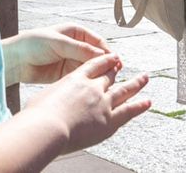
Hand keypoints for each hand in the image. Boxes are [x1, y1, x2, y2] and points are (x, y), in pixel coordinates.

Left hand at [3, 24, 110, 84]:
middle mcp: (76, 46)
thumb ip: (80, 49)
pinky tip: (91, 87)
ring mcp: (71, 60)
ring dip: (97, 74)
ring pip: (90, 67)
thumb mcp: (58, 43)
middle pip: (96, 56)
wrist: (15, 60)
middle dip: (105, 64)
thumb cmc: (33, 43)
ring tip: (105, 82)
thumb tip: (102, 55)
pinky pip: (80, 77)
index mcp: (76, 32)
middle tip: (114, 74)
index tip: (115, 61)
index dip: (107, 51)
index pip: (97, 42)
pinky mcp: (66, 74)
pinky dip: (86, 81)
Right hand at [24, 53, 150, 152]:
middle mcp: (92, 87)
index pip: (93, 66)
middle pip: (109, 76)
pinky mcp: (109, 120)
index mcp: (75, 79)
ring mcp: (103, 102)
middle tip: (124, 66)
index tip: (111, 58)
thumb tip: (48, 103)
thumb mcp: (43, 99)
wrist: (47, 127)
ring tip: (145, 78)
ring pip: (124, 90)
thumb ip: (52, 97)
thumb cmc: (37, 116)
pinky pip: (129, 110)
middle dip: (117, 70)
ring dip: (136, 83)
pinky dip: (139, 106)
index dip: (104, 61)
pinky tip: (147, 102)